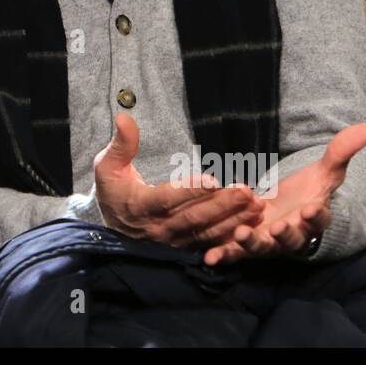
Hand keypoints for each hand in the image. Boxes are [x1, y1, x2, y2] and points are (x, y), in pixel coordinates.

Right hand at [92, 113, 265, 248]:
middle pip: (194, 218)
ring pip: (207, 232)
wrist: (114, 224)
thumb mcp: (108, 166)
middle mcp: (158, 228)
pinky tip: (253, 221)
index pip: (167, 199)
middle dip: (222, 204)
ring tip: (257, 204)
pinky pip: (212, 242)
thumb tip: (124, 118)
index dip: (190, 190)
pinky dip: (234, 233)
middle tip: (246, 190)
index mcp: (140, 207)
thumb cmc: (113, 189)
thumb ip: (120, 144)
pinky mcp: (186, 246)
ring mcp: (174, 241)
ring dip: (234, 219)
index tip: (213, 178)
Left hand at [200, 123, 365, 266]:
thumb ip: (341, 152)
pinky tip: (209, 257)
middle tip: (280, 227)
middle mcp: (292, 235)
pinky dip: (224, 256)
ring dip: (252, 244)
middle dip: (286, 234)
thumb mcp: (325, 171)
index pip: (319, 219)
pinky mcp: (246, 245)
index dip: (316, 216)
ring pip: (263, 248)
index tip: (310, 209)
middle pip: (292, 240)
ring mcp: (269, 242)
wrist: (286, 209)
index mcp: (313, 217)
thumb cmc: (308, 191)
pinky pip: (235, 253)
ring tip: (241, 235)